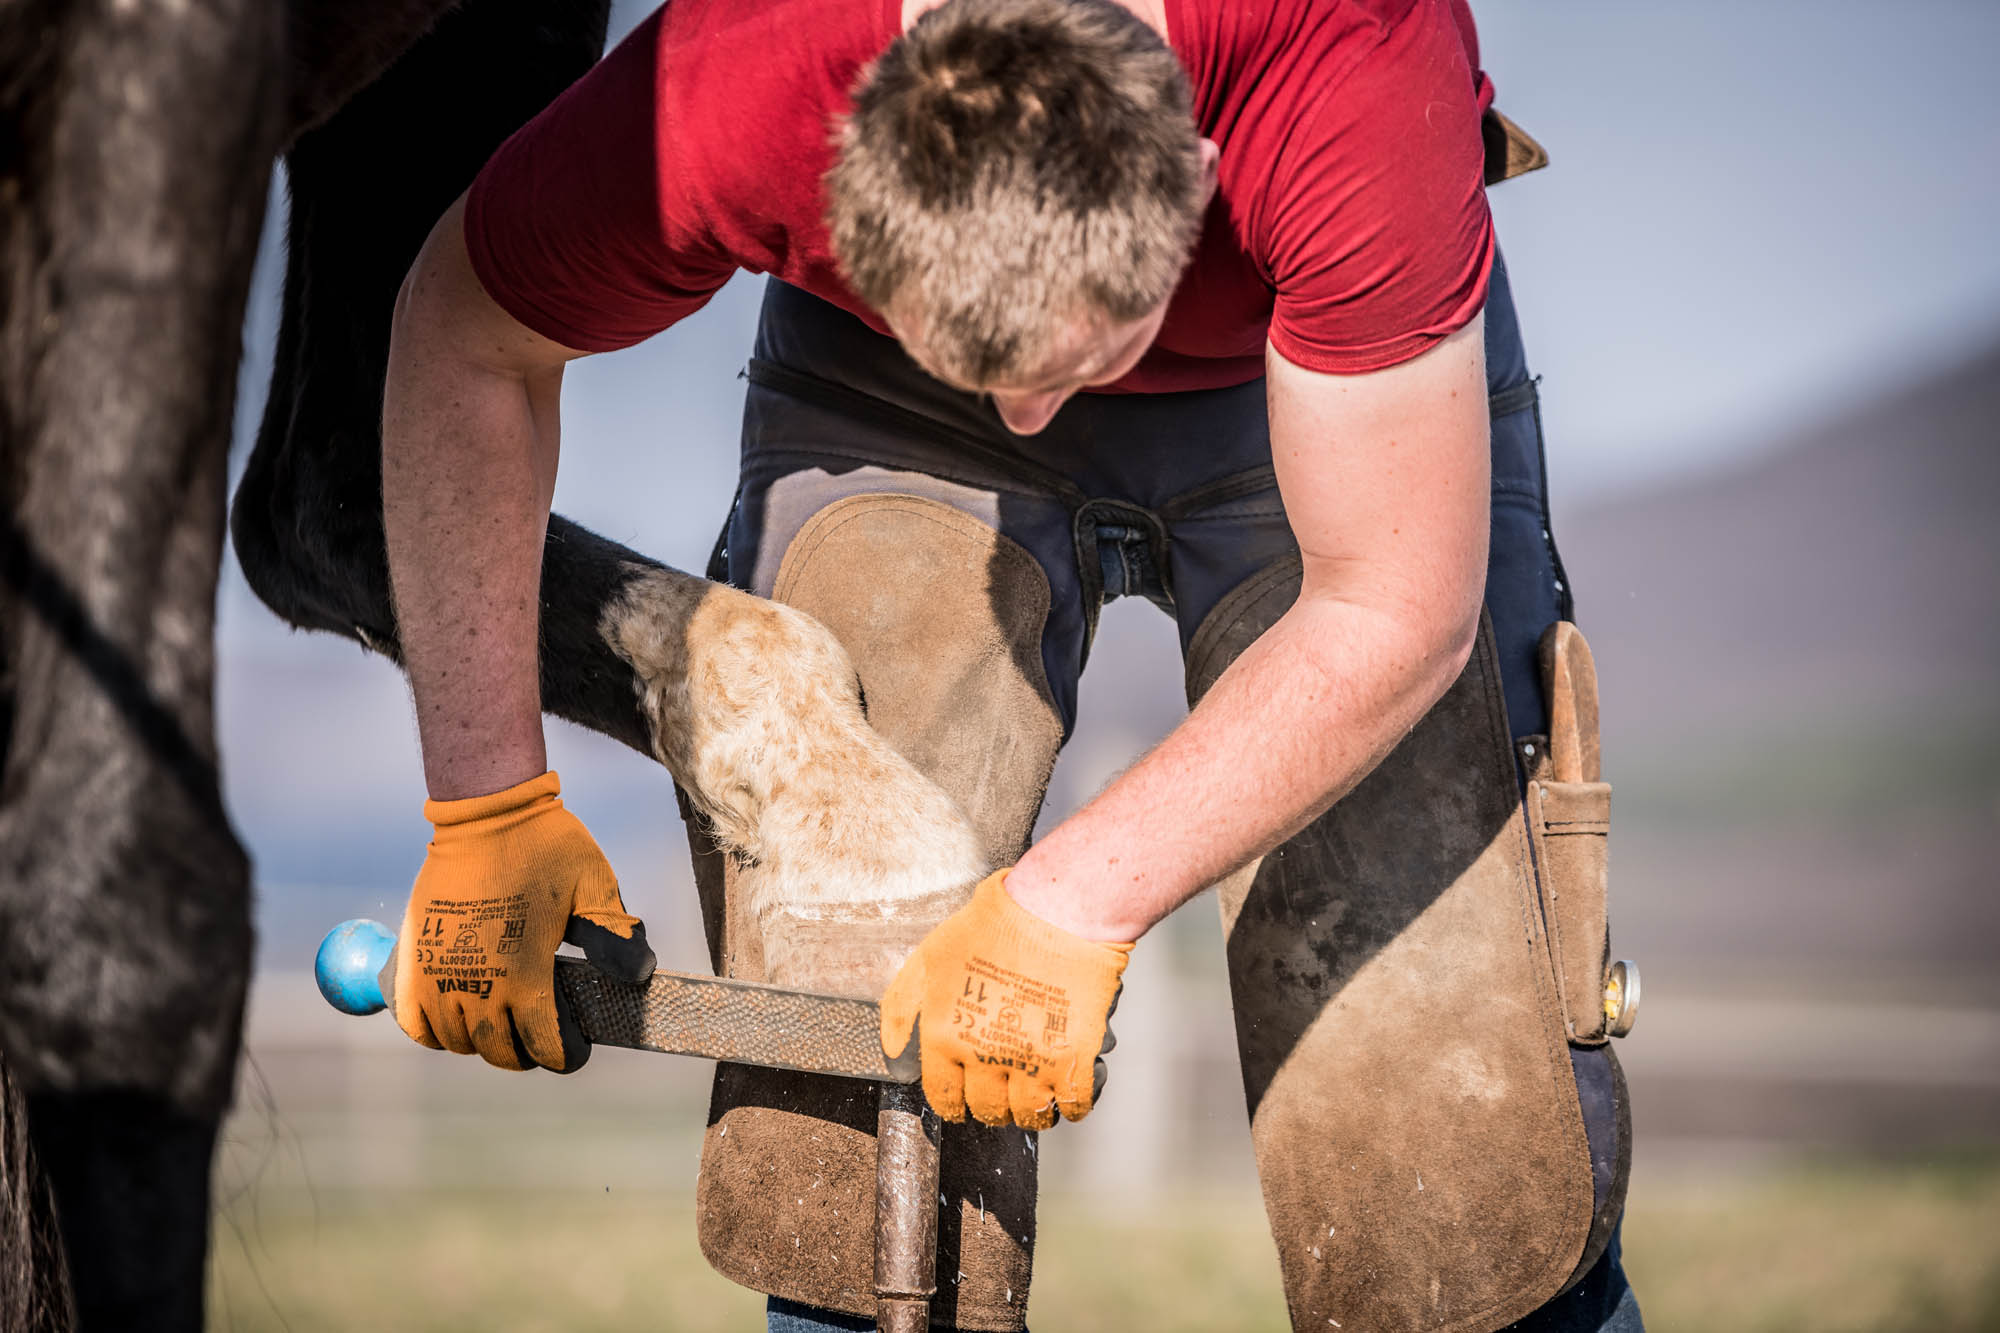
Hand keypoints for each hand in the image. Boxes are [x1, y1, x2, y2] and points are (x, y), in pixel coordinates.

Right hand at [393, 771, 654, 1070]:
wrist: (486, 812)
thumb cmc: (545, 845)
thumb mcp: (594, 884)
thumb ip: (615, 933)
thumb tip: (638, 975)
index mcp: (524, 973)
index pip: (542, 1045)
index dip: (563, 1056)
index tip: (574, 1052)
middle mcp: (477, 983)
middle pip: (497, 1052)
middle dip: (523, 1054)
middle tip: (539, 1037)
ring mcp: (438, 974)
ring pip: (457, 1041)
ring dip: (481, 1043)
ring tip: (502, 1024)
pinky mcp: (413, 959)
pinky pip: (415, 1021)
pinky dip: (434, 1031)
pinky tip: (456, 1017)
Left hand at [879, 870, 1130, 1128]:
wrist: (1053, 910)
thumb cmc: (991, 926)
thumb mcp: (929, 956)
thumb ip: (902, 1004)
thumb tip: (891, 1048)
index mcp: (944, 1036)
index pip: (944, 1098)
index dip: (955, 1104)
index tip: (966, 1102)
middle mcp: (983, 1056)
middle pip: (988, 1110)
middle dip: (994, 1108)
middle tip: (1004, 1093)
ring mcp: (1030, 1060)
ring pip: (1030, 1115)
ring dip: (1033, 1112)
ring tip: (1037, 1095)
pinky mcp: (1073, 1057)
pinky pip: (1074, 1104)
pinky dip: (1072, 1106)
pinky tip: (1067, 1090)